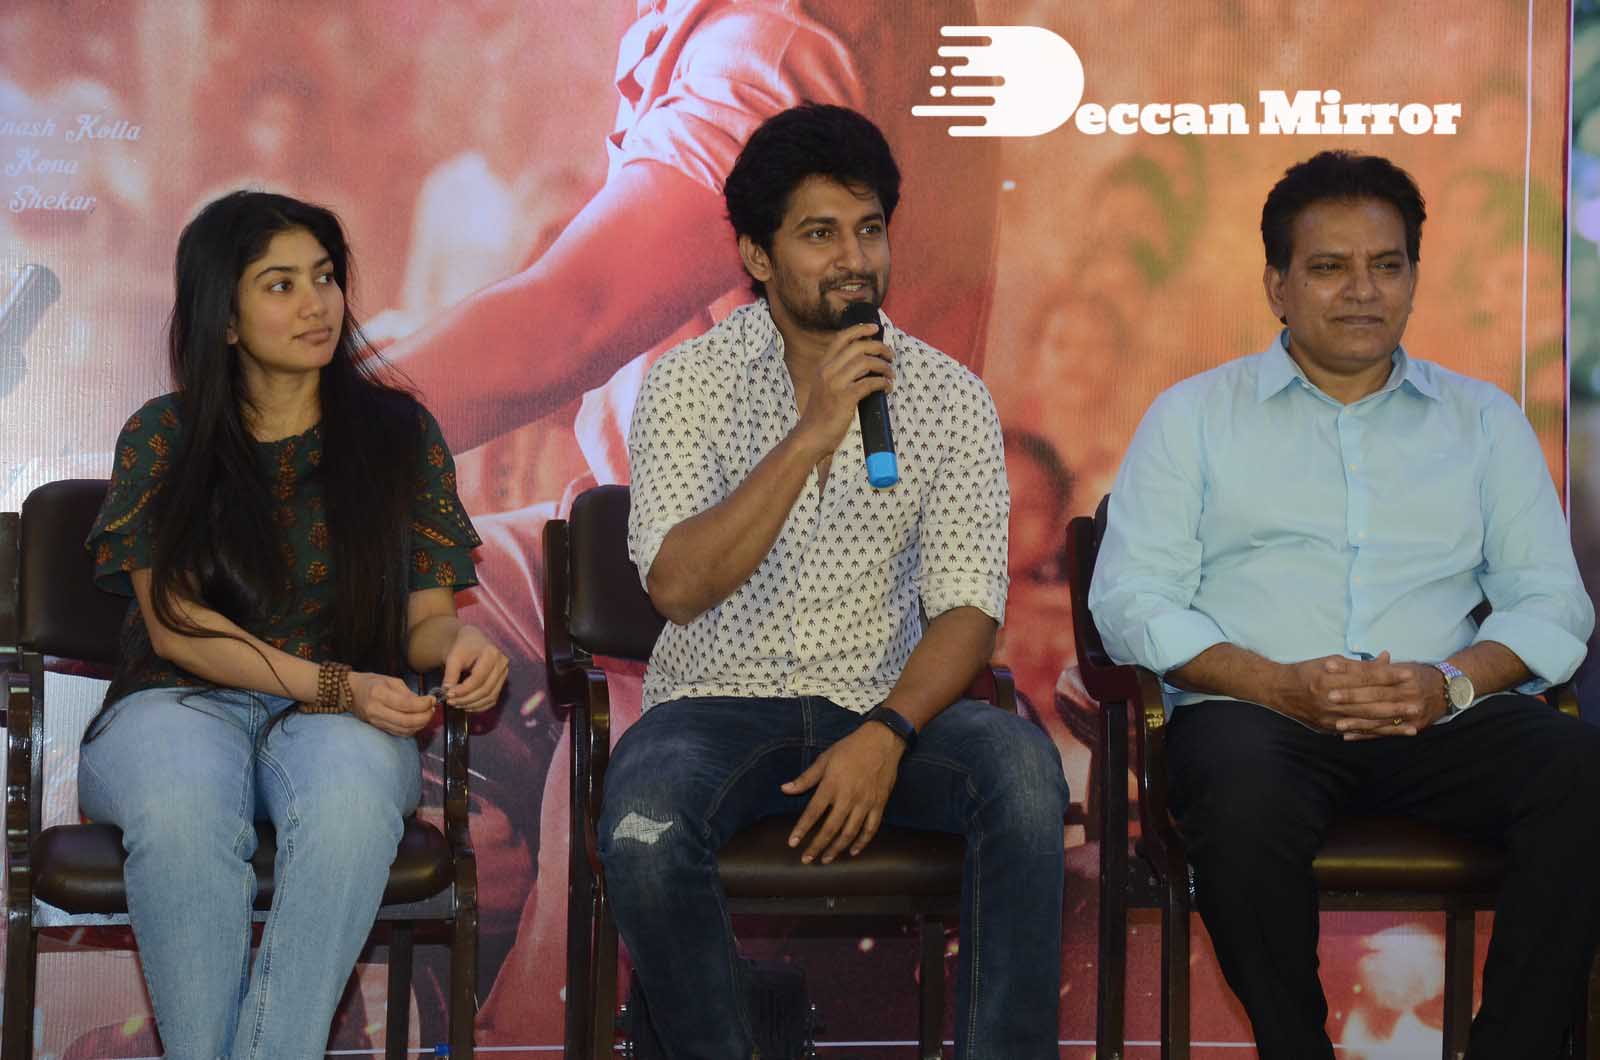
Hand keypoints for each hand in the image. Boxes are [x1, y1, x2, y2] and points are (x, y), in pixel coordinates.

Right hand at [349, 672, 437, 735]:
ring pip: (404, 730)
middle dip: (425, 717)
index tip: (432, 700)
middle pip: (407, 721)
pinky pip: (398, 733)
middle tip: (432, 710)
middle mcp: (376, 710)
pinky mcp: (377, 728)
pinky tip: (417, 722)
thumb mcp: (390, 680)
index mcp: (379, 693)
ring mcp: (376, 721)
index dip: (423, 704)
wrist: (351, 692)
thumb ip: (407, 693)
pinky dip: (411, 730)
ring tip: (427, 715)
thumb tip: (424, 703)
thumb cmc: (372, 682)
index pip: (406, 704)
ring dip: (420, 725)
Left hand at [438, 624, 508, 711]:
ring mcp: (504, 674)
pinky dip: (479, 706)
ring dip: (472, 705)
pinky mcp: (502, 682)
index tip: (448, 694)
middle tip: (451, 702)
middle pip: (486, 689)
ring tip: (457, 704)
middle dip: (466, 699)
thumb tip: (447, 692)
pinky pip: (493, 699)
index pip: (478, 678)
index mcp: (492, 654)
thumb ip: (450, 674)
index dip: (463, 690)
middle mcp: (502, 664)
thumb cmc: (463, 647)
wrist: (472, 641)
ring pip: (490, 697)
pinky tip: (466, 706)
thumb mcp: (453, 657)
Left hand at [780, 720, 904, 863]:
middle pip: (830, 828)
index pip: (813, 812)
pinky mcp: (879, 805)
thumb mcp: (825, 759)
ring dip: (836, 849)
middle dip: (817, 846)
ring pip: (850, 833)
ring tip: (826, 859)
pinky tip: (852, 851)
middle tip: (807, 859)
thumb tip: (784, 789)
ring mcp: (865, 803)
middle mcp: (848, 797)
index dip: (802, 829)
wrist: (882, 741)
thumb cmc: (850, 748)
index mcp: (832, 785)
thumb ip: (805, 778)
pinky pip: (870, 829)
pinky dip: (862, 842)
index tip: (792, 843)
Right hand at [791, 322, 892, 459]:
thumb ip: (839, 372)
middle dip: (879, 348)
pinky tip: (887, 388)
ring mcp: (835, 383)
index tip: (875, 328)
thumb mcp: (824, 386)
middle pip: (859, 347)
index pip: (842, 338)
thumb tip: (866, 362)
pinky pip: (870, 383)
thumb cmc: (821, 414)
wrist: (811, 436)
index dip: (860, 330)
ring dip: (884, 366)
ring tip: (890, 374)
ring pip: (866, 362)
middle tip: (890, 356)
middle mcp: (827, 371)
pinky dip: (883, 383)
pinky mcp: (845, 398)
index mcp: (822, 366)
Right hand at [1276, 652, 1446, 738]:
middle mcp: (1330, 698)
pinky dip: (1376, 733)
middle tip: (1417, 704)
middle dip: (1394, 704)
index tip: (1408, 675)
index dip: (1388, 676)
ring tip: (1412, 724)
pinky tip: (1392, 733)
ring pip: (1365, 721)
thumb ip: (1358, 664)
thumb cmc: (1305, 671)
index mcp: (1330, 677)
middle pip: (1368, 702)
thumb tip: (1386, 659)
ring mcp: (1329, 716)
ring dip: (1390, 724)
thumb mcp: (1329, 661)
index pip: (1365, 677)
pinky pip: (1356, 731)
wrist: (1278, 691)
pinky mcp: (1328, 728)